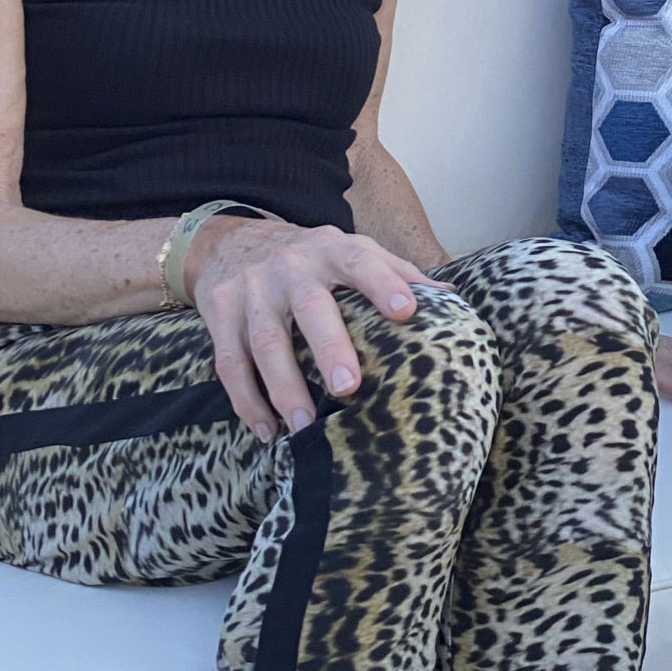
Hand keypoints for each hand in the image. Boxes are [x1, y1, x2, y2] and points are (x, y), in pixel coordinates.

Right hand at [186, 217, 438, 439]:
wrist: (228, 241)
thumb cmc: (308, 257)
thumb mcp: (349, 251)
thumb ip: (397, 272)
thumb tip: (452, 300)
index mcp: (330, 251)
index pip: (361, 262)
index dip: (384, 283)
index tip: (407, 311)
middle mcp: (290, 268)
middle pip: (309, 307)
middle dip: (328, 346)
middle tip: (347, 387)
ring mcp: (251, 291)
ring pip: (265, 342)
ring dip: (283, 387)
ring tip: (304, 426)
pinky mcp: (219, 314)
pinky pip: (229, 362)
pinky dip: (246, 399)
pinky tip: (266, 429)